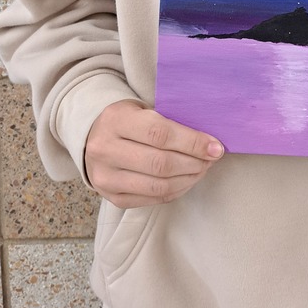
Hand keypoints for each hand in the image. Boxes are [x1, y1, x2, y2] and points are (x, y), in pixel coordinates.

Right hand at [85, 99, 223, 207]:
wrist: (91, 137)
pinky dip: (176, 191)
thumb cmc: (127, 119)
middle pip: (160, 163)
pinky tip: (187, 180)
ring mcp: (106, 177)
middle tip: (212, 158)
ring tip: (202, 169)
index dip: (192, 142)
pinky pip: (151, 199)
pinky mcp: (112, 197)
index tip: (215, 146)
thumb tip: (208, 140)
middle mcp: (105, 150)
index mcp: (115, 120)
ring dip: (188, 179)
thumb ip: (169, 121)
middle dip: (194, 162)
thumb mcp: (141, 109)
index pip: (160, 134)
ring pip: (157, 185)